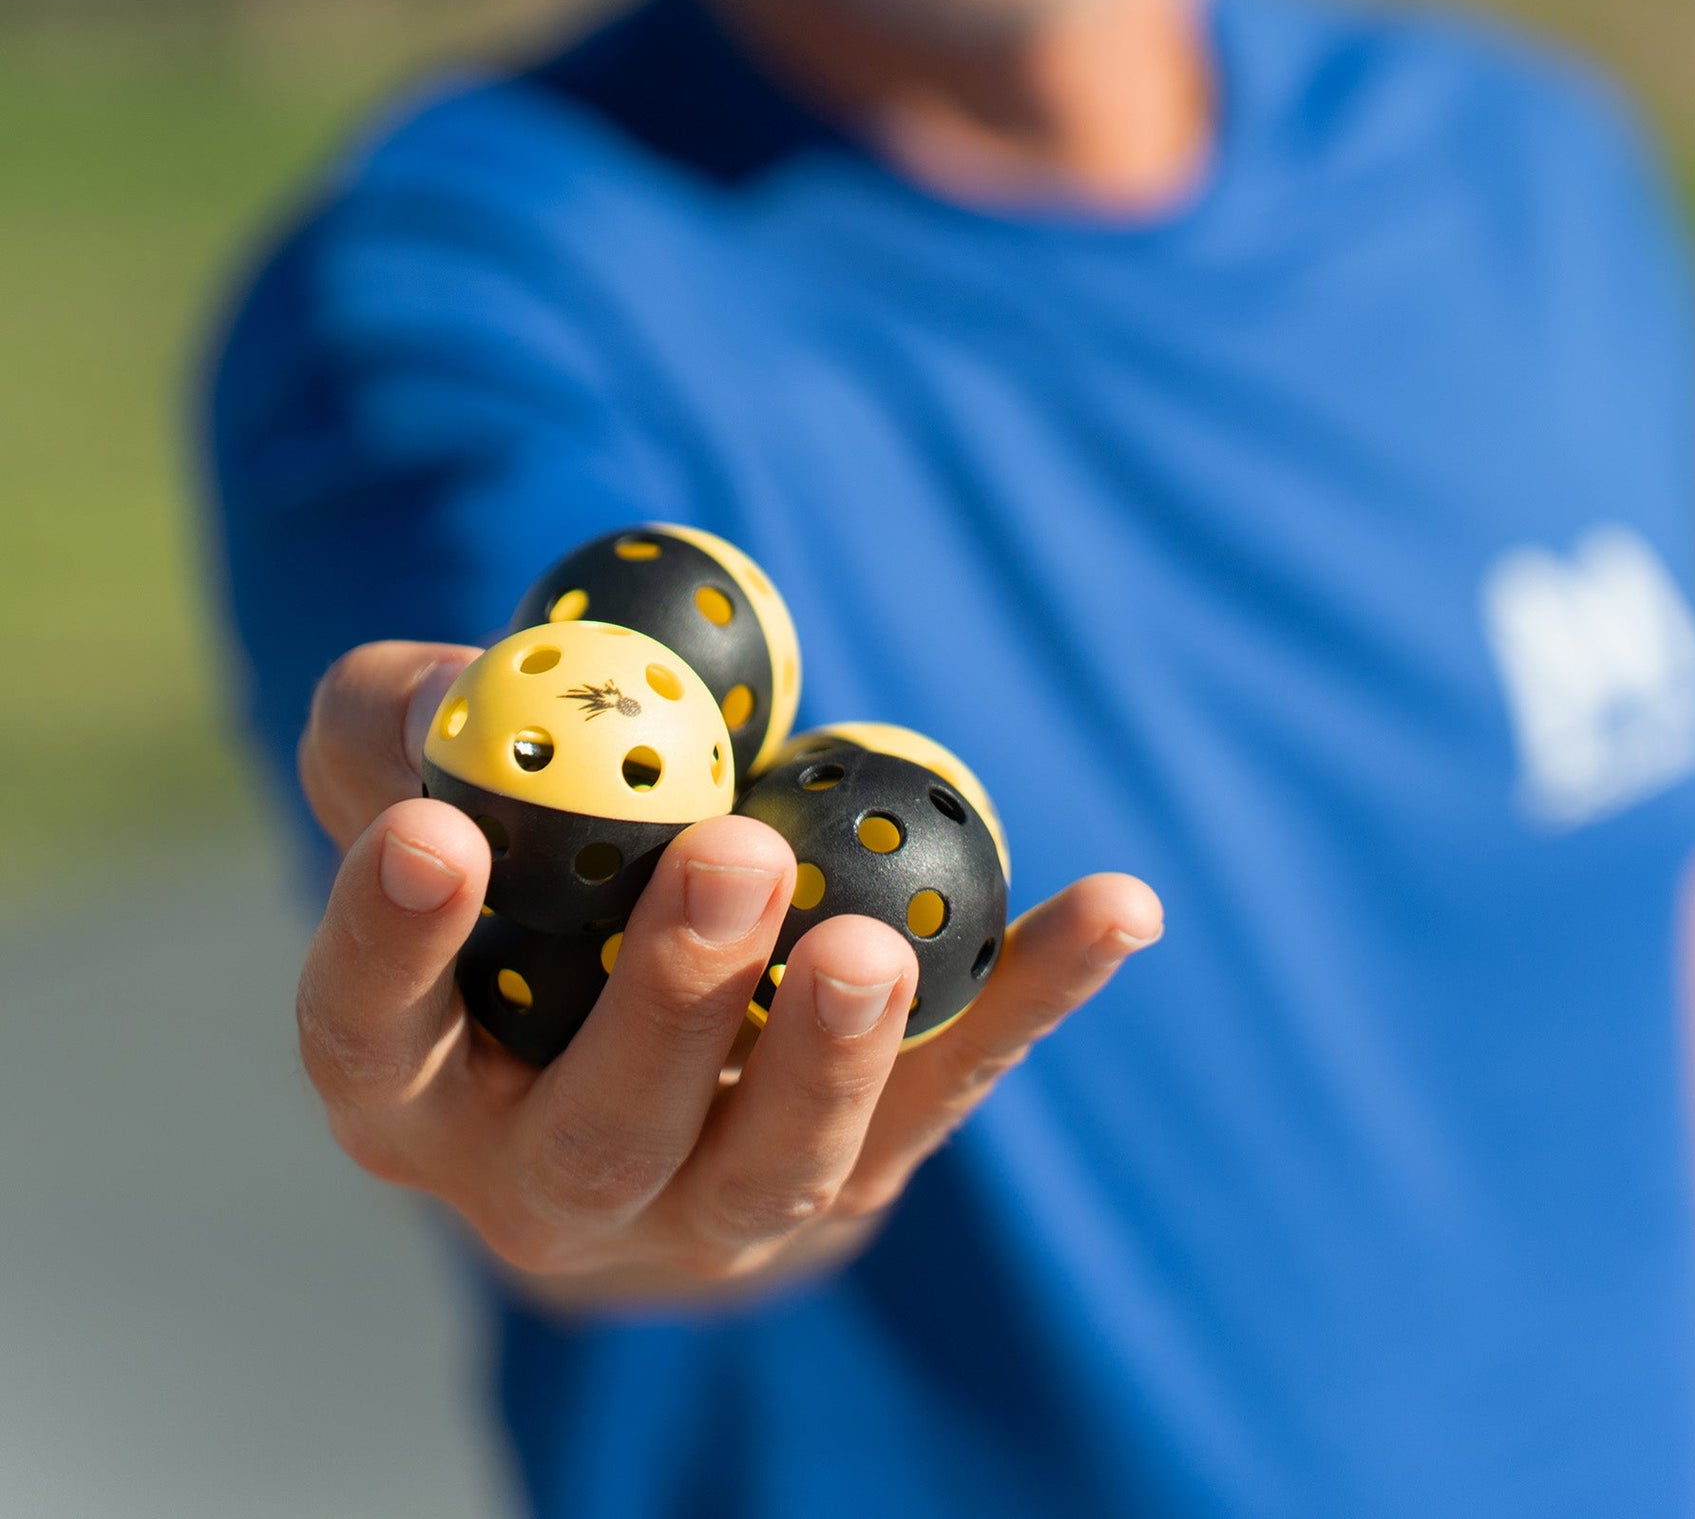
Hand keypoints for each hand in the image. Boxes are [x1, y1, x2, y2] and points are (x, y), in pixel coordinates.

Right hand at [294, 641, 1162, 1304]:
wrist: (634, 1041)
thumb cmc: (508, 884)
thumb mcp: (416, 788)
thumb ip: (399, 727)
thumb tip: (461, 691)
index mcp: (414, 1085)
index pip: (372, 1032)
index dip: (392, 945)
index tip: (437, 831)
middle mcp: (547, 1182)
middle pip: (599, 1136)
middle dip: (667, 1005)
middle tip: (728, 861)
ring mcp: (713, 1207)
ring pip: (774, 1170)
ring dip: (830, 1057)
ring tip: (872, 942)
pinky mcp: (860, 1172)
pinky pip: (953, 1088)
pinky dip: (1034, 995)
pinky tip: (1117, 907)